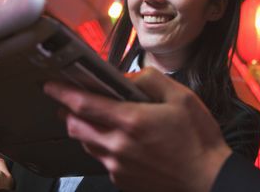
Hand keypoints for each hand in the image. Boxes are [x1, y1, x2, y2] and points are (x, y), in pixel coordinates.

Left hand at [43, 67, 231, 191]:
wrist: (208, 178)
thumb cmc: (198, 138)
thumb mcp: (182, 97)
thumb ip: (151, 81)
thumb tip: (129, 78)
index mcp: (132, 121)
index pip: (85, 104)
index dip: (63, 93)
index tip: (51, 86)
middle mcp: (119, 146)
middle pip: (76, 127)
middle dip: (68, 112)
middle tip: (72, 103)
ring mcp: (118, 167)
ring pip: (86, 145)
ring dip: (85, 130)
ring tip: (100, 120)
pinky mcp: (122, 181)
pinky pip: (103, 161)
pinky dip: (104, 148)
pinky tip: (122, 142)